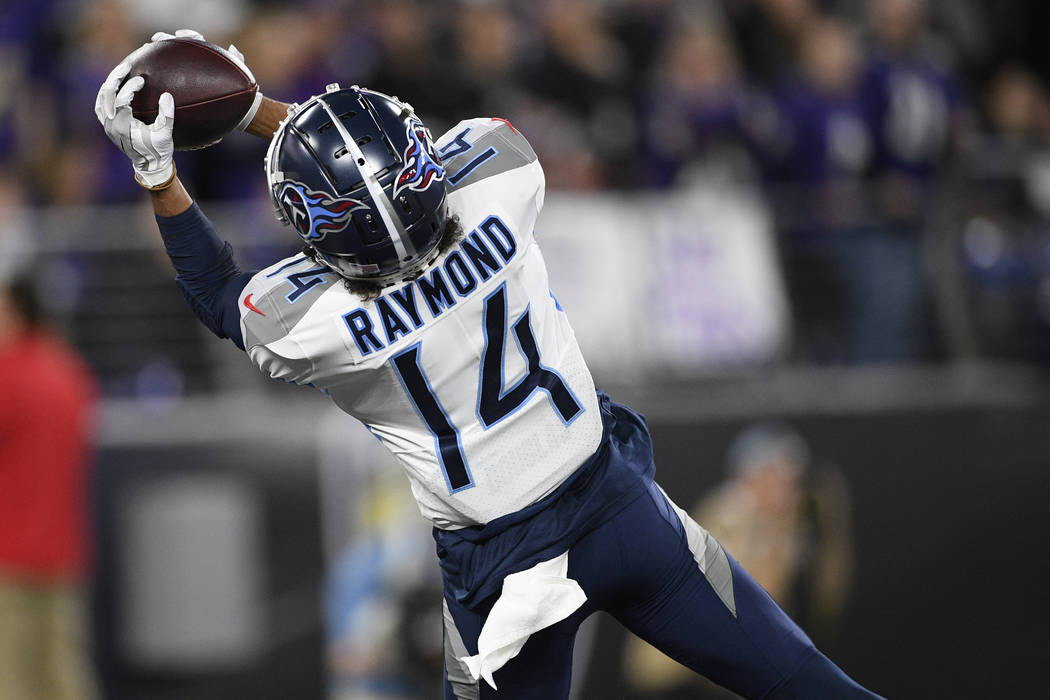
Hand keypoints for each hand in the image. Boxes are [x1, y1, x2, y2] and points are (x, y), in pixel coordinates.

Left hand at [94, 62, 174, 188]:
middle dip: (116, 78)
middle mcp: (111, 125)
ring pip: (101, 99)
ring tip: (119, 72)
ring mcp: (107, 126)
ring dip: (109, 84)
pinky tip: (113, 87)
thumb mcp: (166, 134)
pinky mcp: (108, 127)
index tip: (142, 80)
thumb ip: (166, 115)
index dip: (130, 87)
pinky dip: (105, 95)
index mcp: (122, 126)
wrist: (149, 166)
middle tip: (126, 65)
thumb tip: (166, 95)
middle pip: (106, 95)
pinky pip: (100, 107)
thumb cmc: (158, 150)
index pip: (121, 100)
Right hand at [150, 29, 261, 130]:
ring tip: (146, 51)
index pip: (196, 41)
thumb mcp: (241, 81)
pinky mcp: (179, 88)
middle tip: (157, 39)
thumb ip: (238, 63)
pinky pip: (166, 82)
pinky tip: (147, 76)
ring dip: (155, 54)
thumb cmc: (236, 96)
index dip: (189, 35)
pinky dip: (157, 77)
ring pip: (167, 61)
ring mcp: (184, 74)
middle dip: (165, 40)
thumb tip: (233, 48)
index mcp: (205, 59)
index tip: (180, 34)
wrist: (231, 114)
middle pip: (176, 47)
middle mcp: (192, 64)